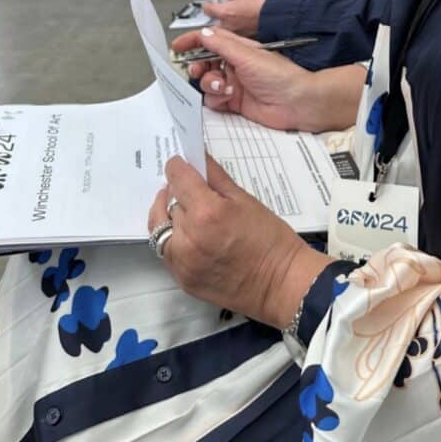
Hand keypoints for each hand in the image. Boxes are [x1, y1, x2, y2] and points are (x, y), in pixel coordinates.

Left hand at [148, 155, 331, 327]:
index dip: (177, 167)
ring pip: (160, 227)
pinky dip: (173, 238)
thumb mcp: (245, 199)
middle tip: (190, 189)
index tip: (180, 164)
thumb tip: (198, 157)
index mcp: (206, 212)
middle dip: (177, 192)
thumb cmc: (270, 237)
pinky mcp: (182, 279)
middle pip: (168, 202)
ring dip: (168, 215)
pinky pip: (167, 250)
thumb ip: (216, 177)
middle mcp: (188, 238)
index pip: (178, 179)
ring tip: (184, 211)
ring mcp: (182, 262)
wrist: (280, 284)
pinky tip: (189, 234)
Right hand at [170, 26, 326, 130]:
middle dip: (197, 66)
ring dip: (208, 83)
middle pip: (204, 63)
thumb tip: (203, 34)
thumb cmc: (279, 75)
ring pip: (207, 82)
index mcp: (239, 48)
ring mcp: (234, 83)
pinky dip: (215, 98)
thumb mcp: (247, 55)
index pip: (210, 40)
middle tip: (197, 71)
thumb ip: (222, 45)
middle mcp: (235, 64)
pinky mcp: (234, 102)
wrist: (296, 102)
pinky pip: (213, 99)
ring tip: (221, 86)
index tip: (177, 46)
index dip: (192, 42)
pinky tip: (227, 97)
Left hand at [202, 0, 269, 35]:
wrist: (279, 15)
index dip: (207, 3)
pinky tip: (242, 19)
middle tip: (220, 7)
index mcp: (225, 12)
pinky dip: (235, 26)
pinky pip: (234, 32)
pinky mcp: (245, 36)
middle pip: (213, 21)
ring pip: (224, 27)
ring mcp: (236, 32)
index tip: (209, 2)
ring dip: (225, 21)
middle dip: (215, 15)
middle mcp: (228, 25)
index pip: (207, 9)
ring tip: (234, 12)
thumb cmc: (263, 3)